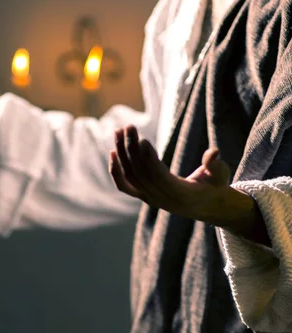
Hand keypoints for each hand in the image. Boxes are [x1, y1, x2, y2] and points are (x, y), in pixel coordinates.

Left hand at [109, 125, 269, 244]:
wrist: (205, 206)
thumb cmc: (214, 186)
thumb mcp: (220, 176)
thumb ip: (216, 165)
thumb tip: (213, 152)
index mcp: (181, 195)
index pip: (159, 177)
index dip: (149, 160)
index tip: (142, 139)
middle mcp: (161, 200)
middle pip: (141, 174)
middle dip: (133, 149)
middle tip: (129, 126)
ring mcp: (150, 199)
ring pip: (131, 177)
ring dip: (123, 153)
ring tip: (119, 131)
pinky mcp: (143, 196)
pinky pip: (125, 186)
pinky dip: (116, 171)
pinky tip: (112, 152)